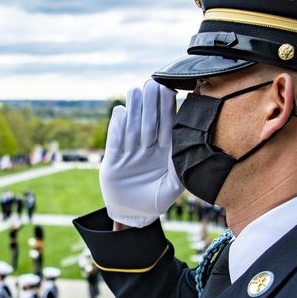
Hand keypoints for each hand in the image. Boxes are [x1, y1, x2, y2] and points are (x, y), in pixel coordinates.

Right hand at [100, 80, 182, 226]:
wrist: (135, 214)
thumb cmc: (157, 199)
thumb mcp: (173, 187)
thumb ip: (179, 169)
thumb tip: (183, 146)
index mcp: (164, 151)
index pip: (167, 124)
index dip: (167, 106)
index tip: (168, 88)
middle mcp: (147, 148)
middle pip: (148, 120)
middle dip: (150, 103)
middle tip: (151, 83)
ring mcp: (129, 153)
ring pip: (131, 127)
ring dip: (133, 109)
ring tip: (135, 91)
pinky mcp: (113, 160)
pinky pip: (114, 141)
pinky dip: (116, 128)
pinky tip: (120, 112)